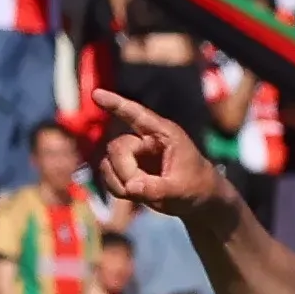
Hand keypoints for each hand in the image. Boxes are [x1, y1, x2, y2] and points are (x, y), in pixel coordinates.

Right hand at [93, 86, 238, 227]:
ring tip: (141, 193)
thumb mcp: (181, 190)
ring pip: (108, 163)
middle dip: (124, 171)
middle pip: (117, 147)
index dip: (115, 103)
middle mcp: (145, 140)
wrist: (198, 200)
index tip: (96, 94)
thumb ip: (157, 189)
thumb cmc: (196, 187)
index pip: (136, 114)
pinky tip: (134, 195)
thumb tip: (131, 187)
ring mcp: (134, 155)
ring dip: (119, 182)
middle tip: (140, 188)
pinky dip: (116, 188)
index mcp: (164, 134)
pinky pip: (108, 176)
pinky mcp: (127, 170)